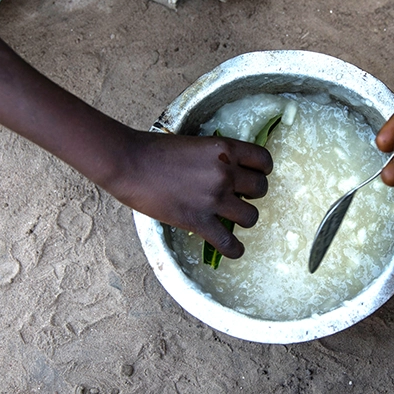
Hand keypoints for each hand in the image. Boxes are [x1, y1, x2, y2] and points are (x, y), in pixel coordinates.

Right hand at [106, 128, 271, 257]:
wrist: (129, 163)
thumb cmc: (155, 150)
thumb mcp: (195, 144)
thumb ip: (214, 157)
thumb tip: (226, 171)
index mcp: (225, 148)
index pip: (264, 161)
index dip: (261, 170)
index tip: (253, 175)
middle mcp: (225, 173)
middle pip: (261, 189)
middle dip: (252, 194)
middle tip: (237, 196)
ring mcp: (213, 198)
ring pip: (251, 217)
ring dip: (243, 218)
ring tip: (231, 217)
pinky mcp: (198, 221)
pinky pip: (229, 243)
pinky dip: (234, 249)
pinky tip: (232, 248)